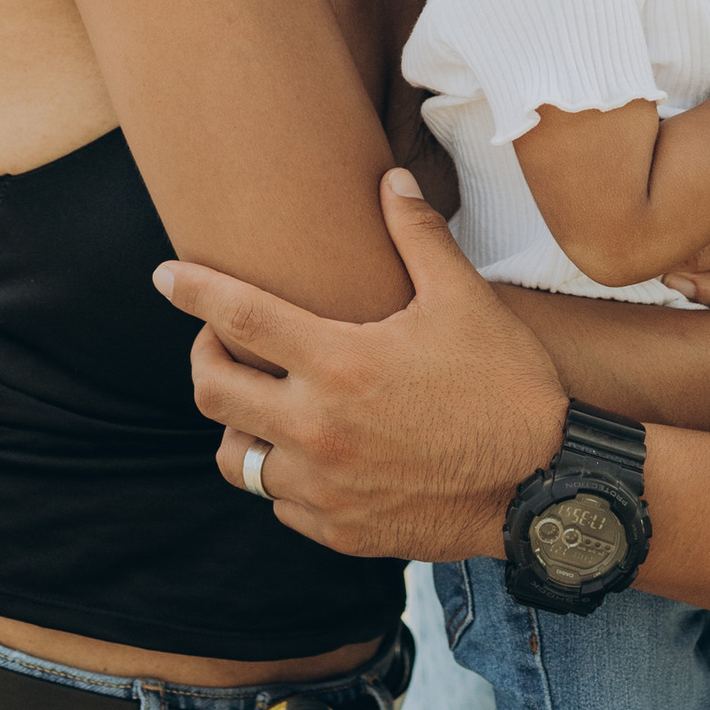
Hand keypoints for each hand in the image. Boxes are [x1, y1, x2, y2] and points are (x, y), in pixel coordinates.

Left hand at [156, 170, 568, 558]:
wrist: (544, 488)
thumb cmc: (507, 387)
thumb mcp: (465, 301)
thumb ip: (418, 236)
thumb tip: (390, 179)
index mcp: (340, 363)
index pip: (238, 316)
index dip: (193, 290)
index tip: (165, 276)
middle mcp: (317, 429)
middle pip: (213, 391)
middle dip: (203, 357)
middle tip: (219, 341)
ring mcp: (323, 487)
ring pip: (235, 459)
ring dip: (237, 426)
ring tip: (258, 404)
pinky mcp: (338, 530)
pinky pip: (279, 503)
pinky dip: (281, 476)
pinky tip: (307, 454)